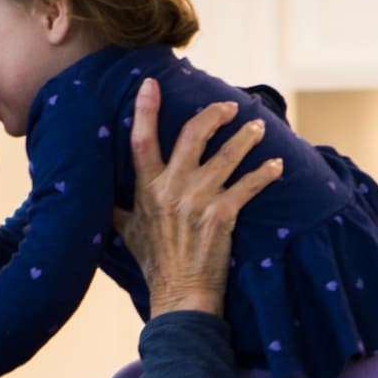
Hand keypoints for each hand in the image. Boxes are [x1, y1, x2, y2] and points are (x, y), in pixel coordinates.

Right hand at [113, 78, 282, 317]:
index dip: (145, 108)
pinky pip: (249, 185)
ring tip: (258, 128)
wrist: (180, 294)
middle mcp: (171, 188)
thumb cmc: (154, 263)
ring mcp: (198, 200)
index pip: (141, 139)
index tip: (151, 83)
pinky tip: (276, 166)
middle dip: (215, 114)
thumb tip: (100, 193)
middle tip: (230, 106)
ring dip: (247, 138)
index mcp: (146, 188)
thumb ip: (119, 205)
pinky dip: (266, 173)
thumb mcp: (126, 231)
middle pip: (193, 134)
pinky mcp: (223, 215)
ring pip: (228, 155)